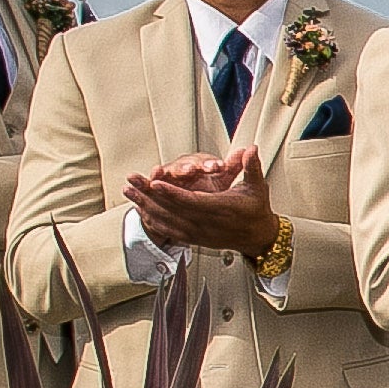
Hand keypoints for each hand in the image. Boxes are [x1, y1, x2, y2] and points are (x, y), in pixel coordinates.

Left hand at [125, 148, 282, 258]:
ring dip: (146, 206)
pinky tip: (141, 211)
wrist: (259, 237)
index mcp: (223, 209)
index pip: (192, 200)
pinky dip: (153, 220)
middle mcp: (208, 223)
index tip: (155, 182)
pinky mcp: (195, 238)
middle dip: (150, 195)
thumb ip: (251, 167)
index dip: (172, 192)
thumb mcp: (257, 186)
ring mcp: (200, 232)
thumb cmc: (256, 210)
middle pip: (173, 209)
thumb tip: (251, 149)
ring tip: (129, 192)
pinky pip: (169, 231)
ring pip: (168, 220)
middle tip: (131, 182)